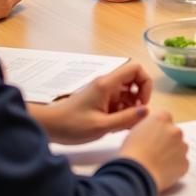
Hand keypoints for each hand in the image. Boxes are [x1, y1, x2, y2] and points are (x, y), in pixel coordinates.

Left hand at [36, 63, 153, 144]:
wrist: (49, 126)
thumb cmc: (72, 125)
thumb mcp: (101, 126)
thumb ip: (125, 119)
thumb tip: (146, 112)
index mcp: (107, 84)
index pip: (135, 69)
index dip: (145, 84)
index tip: (142, 104)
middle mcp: (106, 84)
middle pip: (133, 80)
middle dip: (139, 97)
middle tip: (134, 116)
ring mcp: (102, 92)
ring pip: (126, 92)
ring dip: (130, 107)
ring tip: (123, 125)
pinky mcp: (99, 100)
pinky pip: (118, 101)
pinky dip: (121, 111)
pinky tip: (115, 126)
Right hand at [120, 110, 188, 192]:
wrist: (136, 174)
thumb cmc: (131, 154)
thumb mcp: (135, 132)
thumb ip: (148, 128)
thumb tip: (152, 133)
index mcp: (161, 118)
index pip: (165, 117)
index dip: (159, 128)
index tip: (154, 136)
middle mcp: (175, 130)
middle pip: (174, 133)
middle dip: (168, 141)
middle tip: (155, 152)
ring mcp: (182, 147)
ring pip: (180, 148)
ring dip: (173, 154)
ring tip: (157, 164)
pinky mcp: (184, 163)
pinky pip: (181, 164)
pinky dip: (174, 168)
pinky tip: (161, 172)